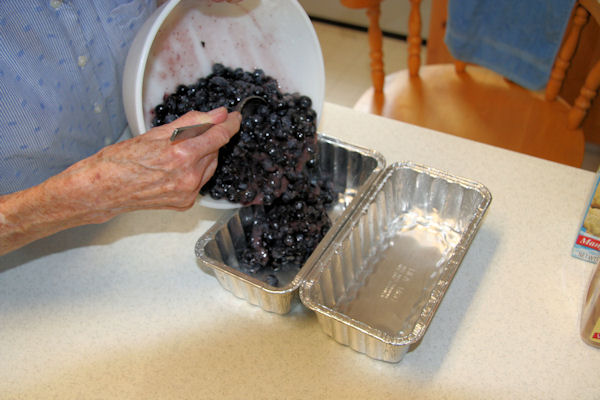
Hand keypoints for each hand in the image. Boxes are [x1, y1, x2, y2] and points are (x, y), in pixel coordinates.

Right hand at [0, 107, 240, 254]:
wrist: (103, 189)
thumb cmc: (121, 160)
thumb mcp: (156, 132)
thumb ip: (192, 122)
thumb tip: (217, 114)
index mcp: (181, 154)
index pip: (219, 136)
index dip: (231, 124)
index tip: (235, 117)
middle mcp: (189, 176)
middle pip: (214, 150)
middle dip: (209, 138)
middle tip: (191, 133)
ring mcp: (188, 192)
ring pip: (209, 166)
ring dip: (203, 154)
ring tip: (177, 152)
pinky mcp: (186, 203)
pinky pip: (200, 180)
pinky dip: (195, 170)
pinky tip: (175, 167)